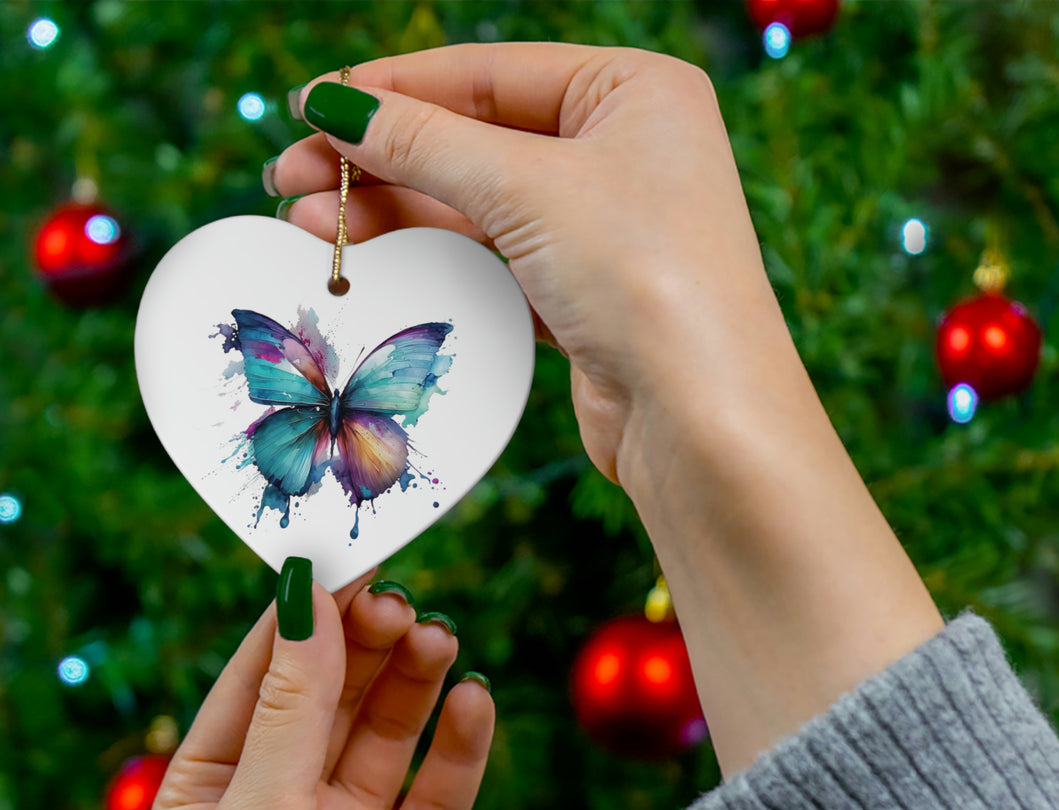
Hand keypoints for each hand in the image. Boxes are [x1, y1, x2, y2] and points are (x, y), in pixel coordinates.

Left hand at [150, 571, 494, 809]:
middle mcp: (284, 802)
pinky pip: (441, 788)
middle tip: (403, 603)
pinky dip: (461, 743)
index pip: (263, 674)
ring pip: (389, 730)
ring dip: (415, 681)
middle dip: (366, 644)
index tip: (348, 558)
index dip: (304, 615)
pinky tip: (475, 702)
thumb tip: (305, 595)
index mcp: (216, 786)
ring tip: (441, 641)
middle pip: (334, 693)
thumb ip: (292, 706)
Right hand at [269, 42, 785, 491]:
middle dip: (380, 158)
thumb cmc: (643, 276)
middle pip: (476, 139)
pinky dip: (436, 257)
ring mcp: (604, 227)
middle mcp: (624, 151)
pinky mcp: (585, 294)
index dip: (394, 88)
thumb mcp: (527, 188)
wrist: (699, 418)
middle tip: (291, 176)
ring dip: (395, 210)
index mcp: (634, 91)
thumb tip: (338, 106)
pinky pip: (494, 258)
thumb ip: (427, 142)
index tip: (312, 105)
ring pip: (479, 203)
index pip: (489, 73)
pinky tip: (375, 256)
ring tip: (308, 223)